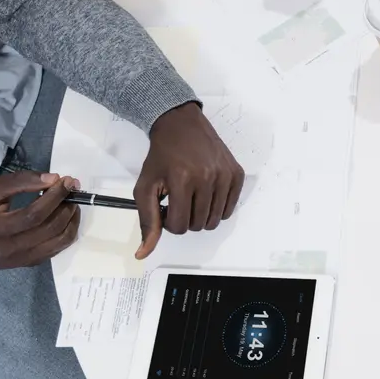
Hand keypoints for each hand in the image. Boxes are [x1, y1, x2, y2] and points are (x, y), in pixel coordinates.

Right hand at [0, 172, 80, 283]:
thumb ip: (18, 182)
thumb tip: (51, 179)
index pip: (34, 214)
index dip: (54, 196)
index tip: (66, 181)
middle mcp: (10, 248)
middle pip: (49, 227)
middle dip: (67, 205)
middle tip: (72, 189)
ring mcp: (22, 259)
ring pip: (58, 241)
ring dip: (72, 219)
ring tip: (72, 202)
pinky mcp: (30, 263)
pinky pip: (57, 249)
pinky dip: (68, 232)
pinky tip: (67, 218)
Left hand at [134, 102, 244, 258]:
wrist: (180, 125)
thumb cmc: (162, 155)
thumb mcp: (145, 187)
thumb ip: (146, 221)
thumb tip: (143, 252)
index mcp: (182, 180)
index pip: (179, 226)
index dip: (169, 222)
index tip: (166, 207)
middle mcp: (207, 177)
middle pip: (198, 225)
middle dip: (186, 218)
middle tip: (179, 200)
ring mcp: (224, 175)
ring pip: (215, 220)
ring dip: (201, 214)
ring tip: (192, 197)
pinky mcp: (236, 174)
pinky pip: (230, 208)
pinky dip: (217, 207)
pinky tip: (206, 193)